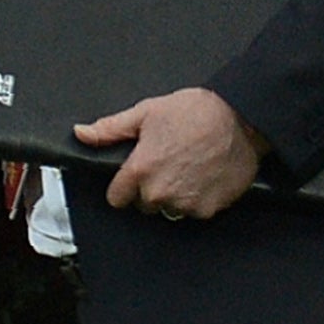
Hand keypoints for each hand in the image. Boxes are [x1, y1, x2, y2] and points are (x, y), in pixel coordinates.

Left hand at [75, 86, 264, 219]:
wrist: (242, 118)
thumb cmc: (195, 112)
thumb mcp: (146, 112)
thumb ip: (111, 129)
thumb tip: (81, 134)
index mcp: (140, 170)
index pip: (116, 197)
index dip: (123, 186)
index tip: (133, 177)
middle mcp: (159, 192)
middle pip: (143, 204)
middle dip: (150, 189)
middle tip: (167, 164)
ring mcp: (185, 203)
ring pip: (169, 209)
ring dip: (174, 196)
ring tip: (188, 169)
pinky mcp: (208, 209)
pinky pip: (194, 212)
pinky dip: (198, 199)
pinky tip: (204, 177)